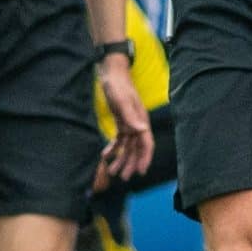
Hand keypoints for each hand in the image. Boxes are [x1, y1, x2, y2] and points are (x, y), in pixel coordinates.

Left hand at [97, 56, 153, 182]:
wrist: (112, 73)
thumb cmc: (118, 86)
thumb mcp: (121, 101)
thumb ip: (130, 116)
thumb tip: (141, 130)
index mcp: (141, 120)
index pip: (146, 144)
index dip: (144, 158)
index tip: (140, 172)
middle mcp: (138, 124)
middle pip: (136, 148)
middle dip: (130, 163)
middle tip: (122, 177)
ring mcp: (130, 123)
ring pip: (127, 146)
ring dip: (121, 159)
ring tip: (112, 171)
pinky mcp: (121, 121)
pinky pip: (119, 139)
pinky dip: (113, 148)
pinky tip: (105, 155)